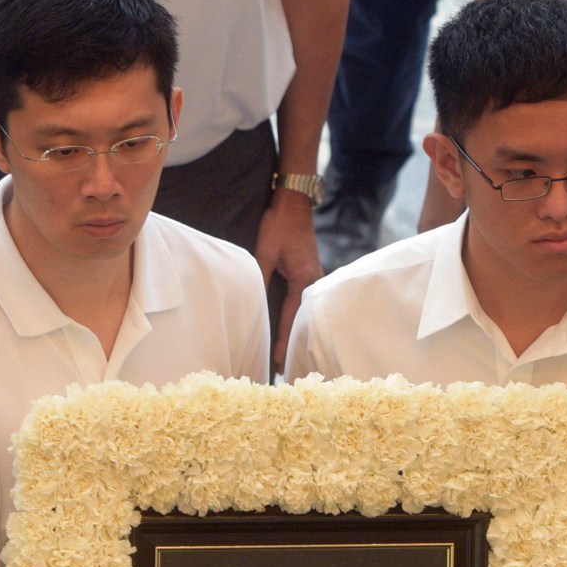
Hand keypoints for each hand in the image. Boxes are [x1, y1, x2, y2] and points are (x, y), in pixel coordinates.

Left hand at [255, 191, 321, 369]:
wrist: (294, 202)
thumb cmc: (279, 224)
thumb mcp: (265, 250)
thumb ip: (261, 275)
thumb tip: (253, 299)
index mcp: (305, 278)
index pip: (292, 316)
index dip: (285, 339)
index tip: (280, 360)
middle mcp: (313, 280)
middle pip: (303, 317)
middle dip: (294, 340)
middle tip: (285, 364)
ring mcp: (313, 275)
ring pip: (304, 309)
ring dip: (296, 327)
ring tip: (289, 351)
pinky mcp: (308, 271)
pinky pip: (303, 299)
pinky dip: (296, 314)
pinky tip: (291, 323)